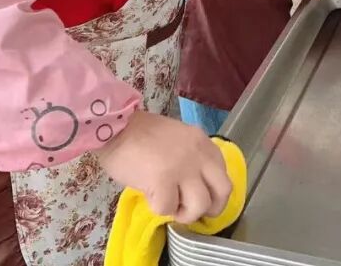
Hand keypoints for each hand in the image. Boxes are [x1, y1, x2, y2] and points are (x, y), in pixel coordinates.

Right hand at [95, 111, 230, 223]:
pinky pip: (168, 208)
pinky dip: (158, 208)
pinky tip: (149, 195)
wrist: (116, 127)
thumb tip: (193, 188)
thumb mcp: (178, 140)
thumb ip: (191, 159)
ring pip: (200, 206)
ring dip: (184, 213)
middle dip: (209, 209)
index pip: (224, 175)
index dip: (213, 193)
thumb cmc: (141, 134)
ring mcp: (183, 167)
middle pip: (223, 192)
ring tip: (168, 204)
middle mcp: (199, 154)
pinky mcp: (163, 180)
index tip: (197, 197)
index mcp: (204, 143)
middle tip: (189, 209)